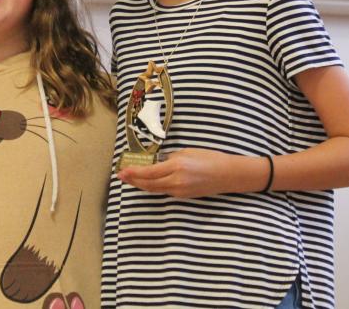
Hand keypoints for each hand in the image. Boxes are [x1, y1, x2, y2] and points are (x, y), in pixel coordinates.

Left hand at [116, 148, 240, 197]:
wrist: (227, 174)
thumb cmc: (209, 158)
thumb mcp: (186, 152)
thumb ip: (170, 159)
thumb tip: (157, 162)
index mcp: (176, 166)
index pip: (149, 172)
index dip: (134, 173)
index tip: (122, 170)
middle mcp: (176, 181)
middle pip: (148, 184)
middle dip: (133, 180)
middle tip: (121, 176)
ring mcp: (179, 191)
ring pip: (154, 189)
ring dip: (141, 185)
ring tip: (130, 180)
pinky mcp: (183, 196)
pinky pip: (164, 191)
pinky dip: (153, 187)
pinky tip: (147, 183)